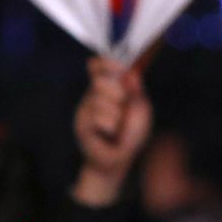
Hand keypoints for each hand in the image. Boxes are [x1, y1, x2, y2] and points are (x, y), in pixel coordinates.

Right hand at [72, 57, 152, 206]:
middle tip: (122, 108)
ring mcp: (85, 108)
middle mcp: (94, 95)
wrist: (118, 158)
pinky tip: (109, 134)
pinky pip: (99, 118)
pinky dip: (111, 127)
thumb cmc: (130, 133)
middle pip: (100, 81)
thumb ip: (136, 91)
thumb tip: (130, 72)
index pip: (99, 66)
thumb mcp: (141, 110)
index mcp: (108, 87)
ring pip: (101, 101)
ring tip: (117, 127)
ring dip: (117, 116)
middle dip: (117, 94)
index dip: (106, 63)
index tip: (118, 66)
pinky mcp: (81, 124)